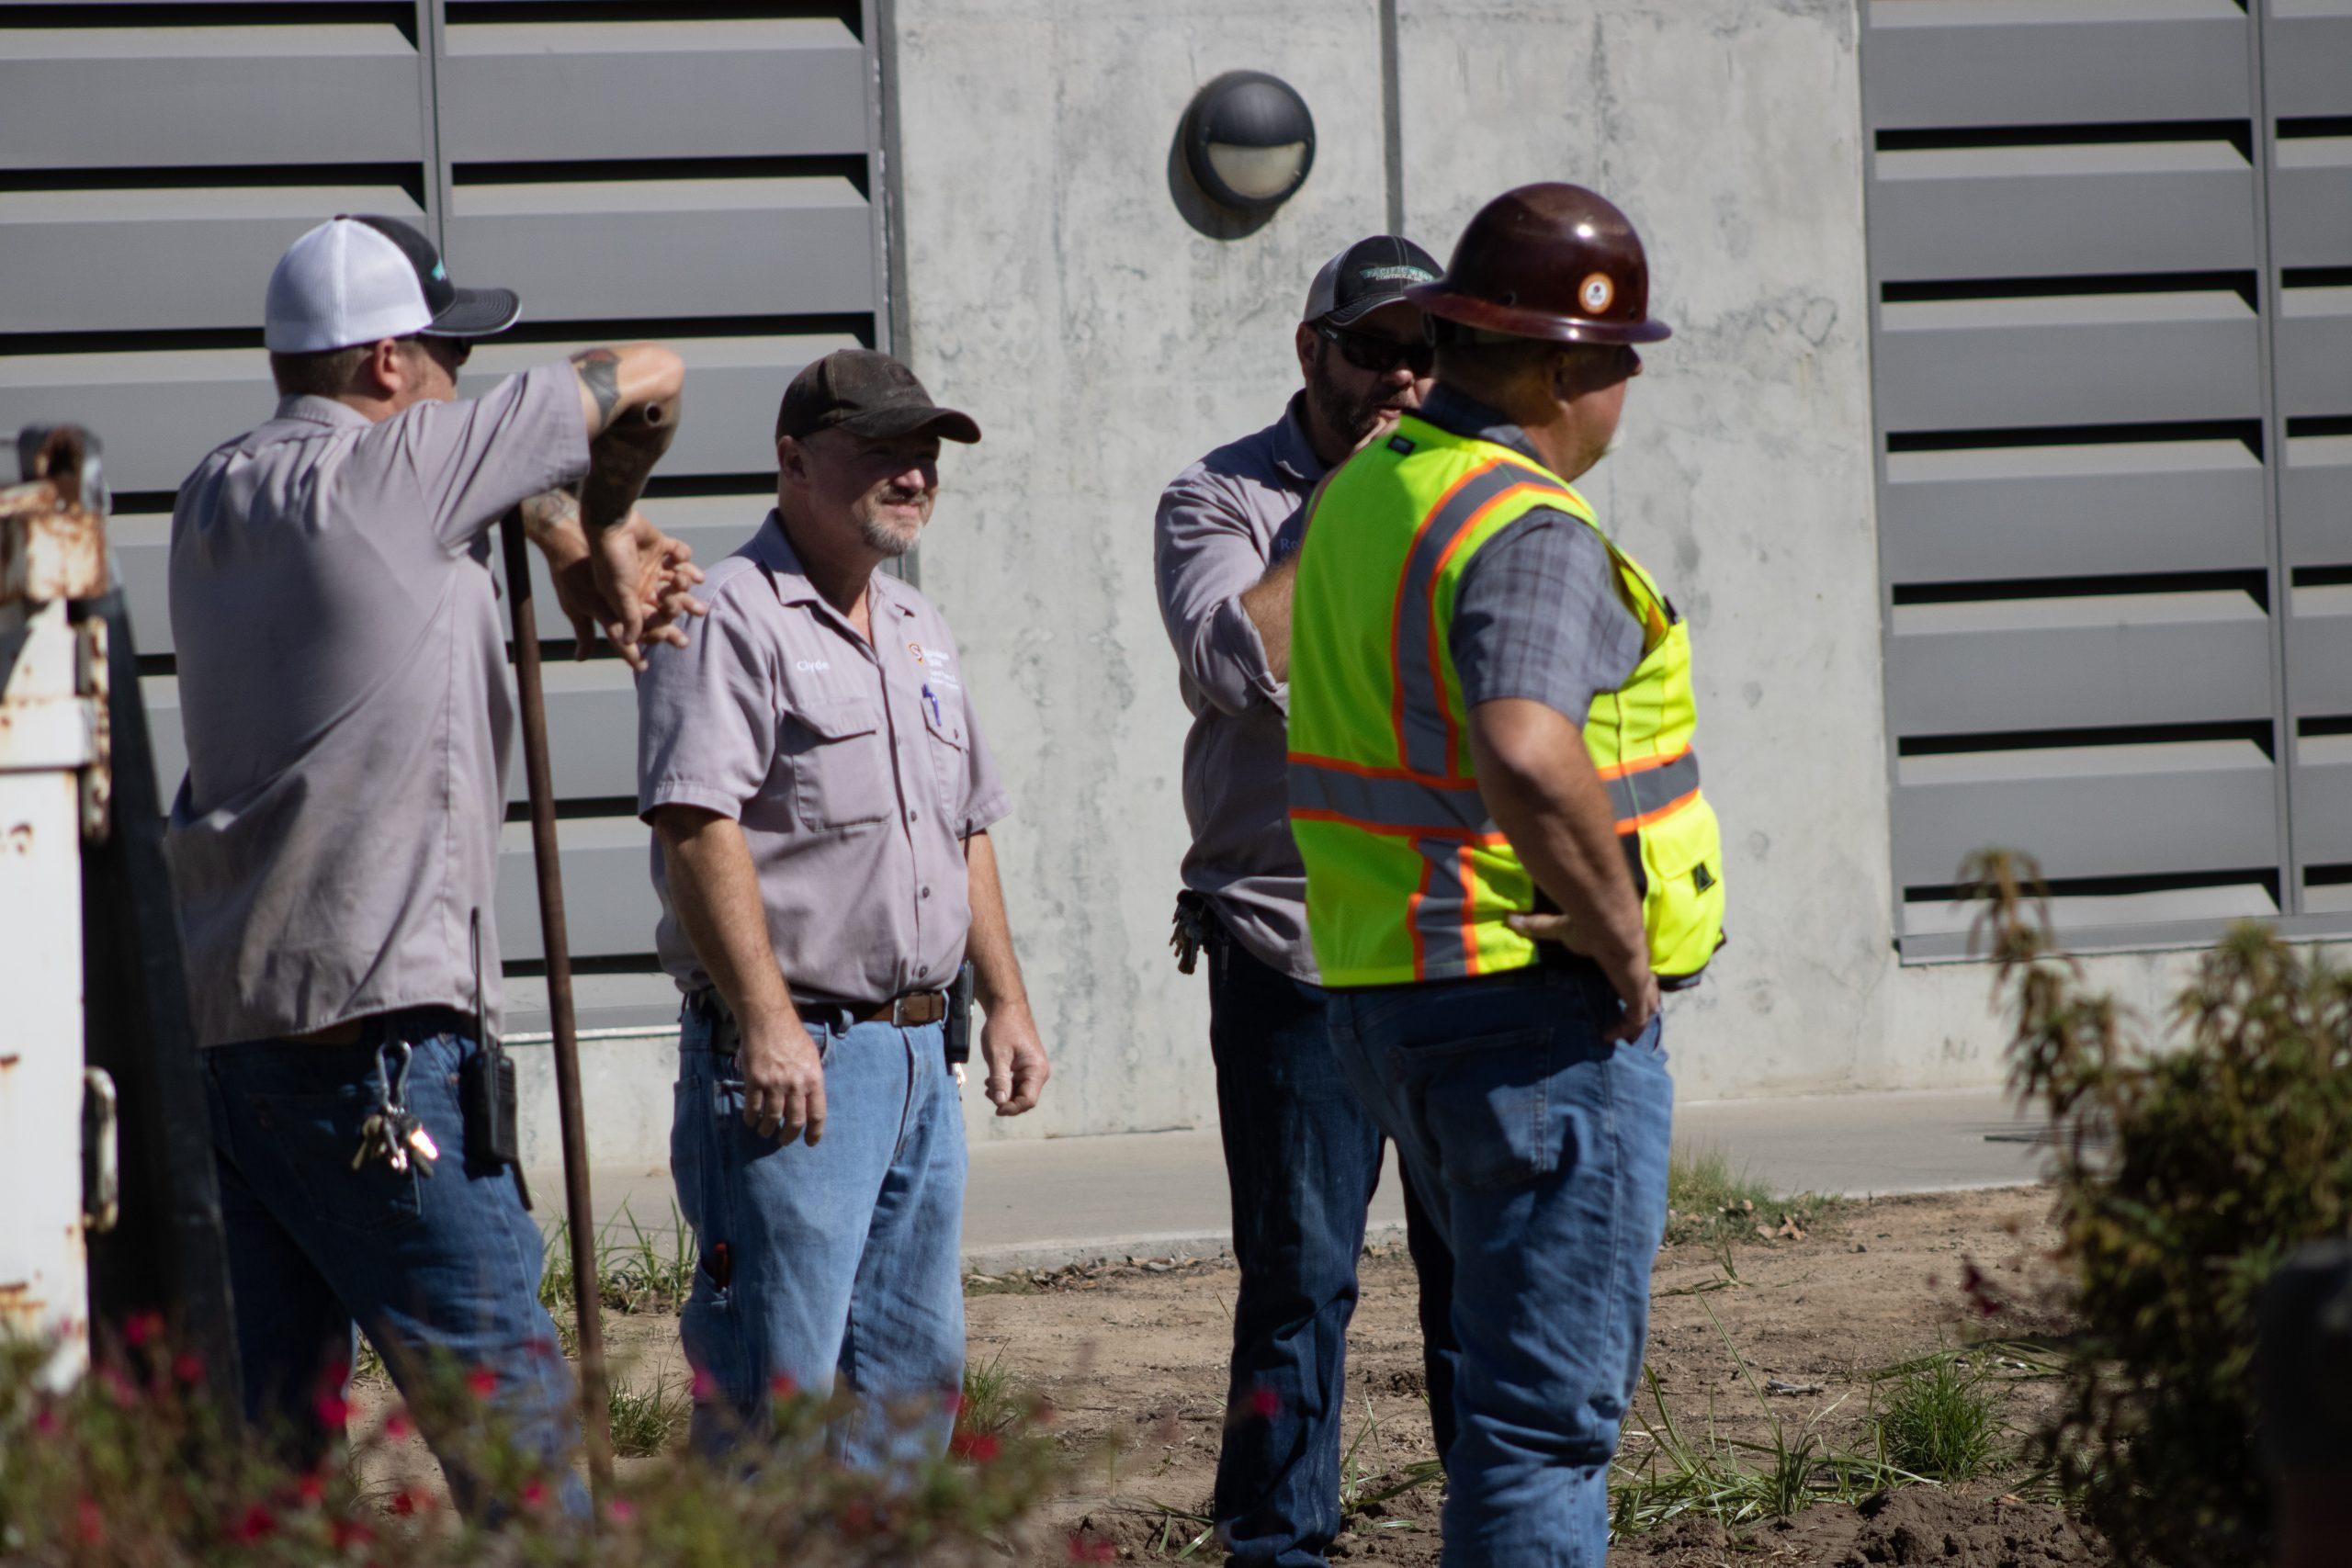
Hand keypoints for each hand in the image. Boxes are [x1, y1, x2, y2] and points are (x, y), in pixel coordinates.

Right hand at [585, 511, 706, 670]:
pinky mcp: (661, 545)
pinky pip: (680, 554)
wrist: (611, 523)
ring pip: (677, 578)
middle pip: (669, 599)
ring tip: (690, 580)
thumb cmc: (611, 561)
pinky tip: (684, 559)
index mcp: (631, 596)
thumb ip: (629, 617)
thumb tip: (630, 643)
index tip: (683, 639)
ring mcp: (653, 563)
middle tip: (701, 611)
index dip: (667, 627)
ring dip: (685, 581)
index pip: (653, 616)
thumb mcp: (620, 593)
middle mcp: (643, 581)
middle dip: (685, 606)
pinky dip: (685, 558)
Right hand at [738, 1015, 826, 1144]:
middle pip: (794, 1121)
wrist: (768, 1020)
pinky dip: (751, 1118)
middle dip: (789, 1136)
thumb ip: (811, 1079)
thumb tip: (810, 1099)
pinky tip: (751, 1121)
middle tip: (784, 1141)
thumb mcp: (811, 1057)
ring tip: (765, 1132)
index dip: (814, 1132)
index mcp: (813, 1079)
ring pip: (772, 1118)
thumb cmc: (792, 1036)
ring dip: (768, 1129)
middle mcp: (795, 1084)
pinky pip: (753, 1107)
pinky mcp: (755, 1081)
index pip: (817, 1114)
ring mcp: (774, 1084)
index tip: (810, 1142)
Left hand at [978, 1002, 1048, 1116]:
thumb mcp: (997, 1055)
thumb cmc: (1003, 1028)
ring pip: (1020, 1092)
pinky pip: (1018, 1083)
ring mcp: (1034, 1069)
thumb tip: (1000, 1103)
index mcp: (1037, 1070)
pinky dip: (1005, 1085)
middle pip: (1025, 1098)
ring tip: (988, 1085)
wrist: (1007, 1008)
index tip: (995, 1109)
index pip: (1028, 1100)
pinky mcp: (1027, 1066)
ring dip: (1004, 1093)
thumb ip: (1000, 1080)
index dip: (1012, 1108)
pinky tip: (992, 1080)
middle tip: (988, 1093)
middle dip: (1006, 1101)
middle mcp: (1040, 1072)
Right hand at [1505, 911, 1659, 1044]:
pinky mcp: (1637, 998)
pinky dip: (1624, 1029)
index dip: (1630, 986)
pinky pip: (1636, 1020)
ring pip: (1649, 1009)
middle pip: (1649, 994)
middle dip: (1642, 1008)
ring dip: (1638, 1024)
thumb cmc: (1591, 928)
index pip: (1633, 974)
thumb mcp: (1562, 929)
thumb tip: (1512, 919)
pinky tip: (1608, 1036)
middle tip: (1627, 1022)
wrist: (1612, 931)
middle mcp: (1637, 974)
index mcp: (1625, 960)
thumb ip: (1541, 926)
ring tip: (1623, 1037)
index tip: (1618, 996)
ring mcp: (1641, 987)